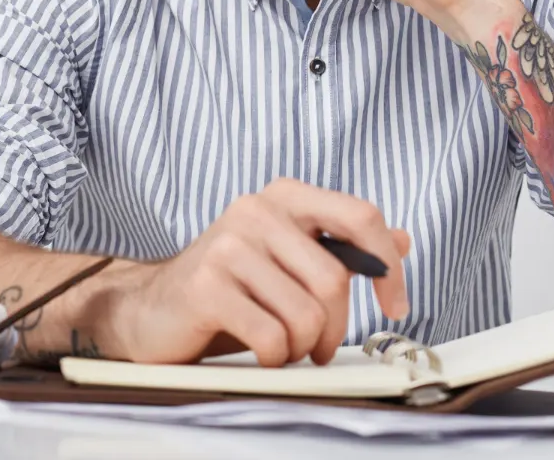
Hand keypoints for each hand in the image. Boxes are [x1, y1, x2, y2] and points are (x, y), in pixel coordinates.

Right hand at [105, 178, 410, 366]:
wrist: (151, 310)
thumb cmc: (229, 287)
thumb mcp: (289, 259)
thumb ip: (342, 247)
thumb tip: (402, 240)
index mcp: (284, 196)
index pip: (361, 216)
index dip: (389, 268)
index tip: (397, 306)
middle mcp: (256, 209)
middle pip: (335, 279)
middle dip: (336, 328)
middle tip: (319, 348)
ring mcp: (229, 245)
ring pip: (306, 315)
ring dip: (302, 347)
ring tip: (282, 347)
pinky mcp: (207, 286)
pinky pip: (273, 337)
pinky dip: (275, 358)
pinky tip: (260, 353)